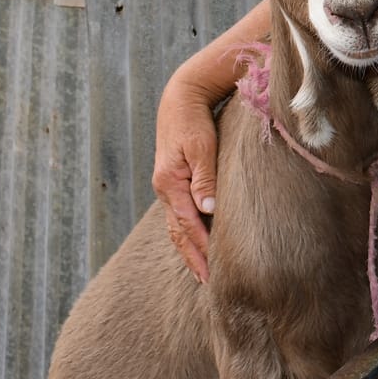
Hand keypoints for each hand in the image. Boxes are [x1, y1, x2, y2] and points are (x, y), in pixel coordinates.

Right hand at [154, 77, 219, 281]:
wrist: (181, 96)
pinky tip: (197, 239)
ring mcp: (168, 184)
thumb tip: (209, 208)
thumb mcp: (202, 145)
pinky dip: (188, 230)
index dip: (200, 249)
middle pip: (178, 231)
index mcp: (169, 183)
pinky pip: (179, 213)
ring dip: (189, 247)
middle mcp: (165, 188)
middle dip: (192, 257)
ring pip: (176, 224)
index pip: (186, 225)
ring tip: (202, 269)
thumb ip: (205, 177)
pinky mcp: (175, 179)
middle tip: (207, 282)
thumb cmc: (194, 118)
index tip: (212, 272)